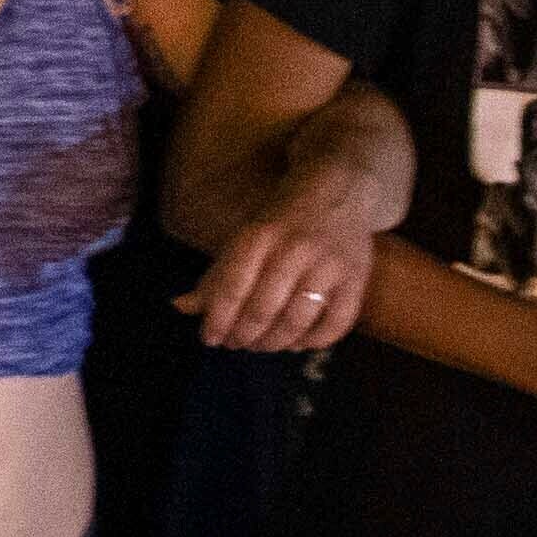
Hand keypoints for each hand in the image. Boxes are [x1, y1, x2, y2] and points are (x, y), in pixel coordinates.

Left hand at [199, 176, 380, 356]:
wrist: (339, 190)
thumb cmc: (282, 221)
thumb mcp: (245, 238)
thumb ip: (216, 276)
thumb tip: (180, 307)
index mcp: (259, 237)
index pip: (231, 288)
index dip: (217, 320)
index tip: (209, 340)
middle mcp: (294, 250)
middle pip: (263, 310)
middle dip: (244, 336)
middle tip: (236, 345)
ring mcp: (329, 265)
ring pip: (297, 321)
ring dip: (274, 343)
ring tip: (262, 346)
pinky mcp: (357, 278)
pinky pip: (336, 324)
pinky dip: (314, 342)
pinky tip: (298, 343)